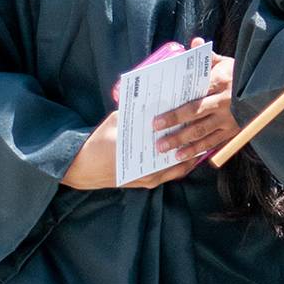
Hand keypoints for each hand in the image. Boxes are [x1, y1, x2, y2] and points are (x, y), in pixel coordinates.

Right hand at [61, 111, 196, 190]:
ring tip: (197, 142)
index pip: (173, 142)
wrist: (82, 167)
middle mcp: (150, 171)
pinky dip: (177, 163)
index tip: (196, 120)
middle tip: (201, 131)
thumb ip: (134, 113)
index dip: (186, 131)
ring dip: (188, 156)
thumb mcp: (116, 122)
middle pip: (180, 158)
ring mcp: (149, 179)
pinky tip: (181, 152)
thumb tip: (151, 102)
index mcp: (145, 153)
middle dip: (191, 145)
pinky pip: (168, 173)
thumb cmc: (98, 143)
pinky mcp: (146, 182)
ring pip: (177, 168)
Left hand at [153, 39, 237, 161]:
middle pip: (195, 117)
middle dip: (174, 128)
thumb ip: (208, 56)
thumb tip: (194, 43)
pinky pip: (214, 143)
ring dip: (183, 144)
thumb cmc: (241, 75)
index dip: (175, 112)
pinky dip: (198, 151)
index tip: (156, 119)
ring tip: (166, 151)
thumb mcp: (227, 62)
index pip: (193, 98)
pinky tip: (184, 157)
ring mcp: (230, 119)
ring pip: (203, 133)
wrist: (266, 90)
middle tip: (156, 136)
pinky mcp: (234, 131)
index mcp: (220, 82)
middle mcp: (224, 102)